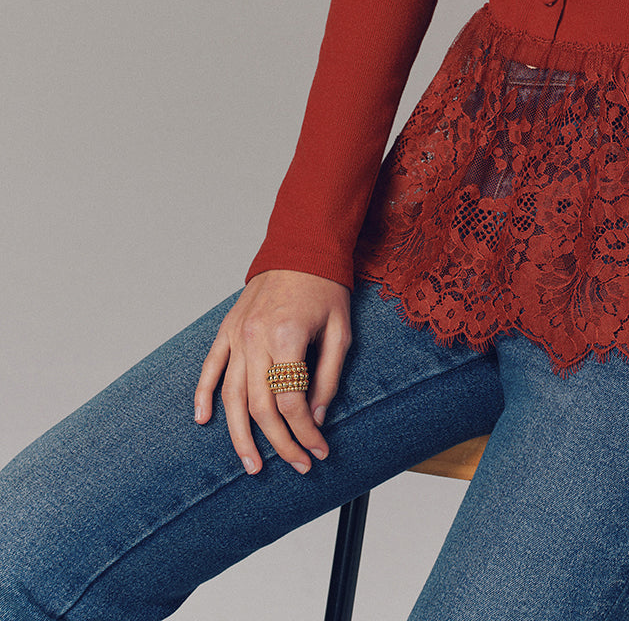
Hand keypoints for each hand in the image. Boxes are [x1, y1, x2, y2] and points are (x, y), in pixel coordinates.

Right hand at [193, 269, 351, 476]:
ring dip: (240, 435)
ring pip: (232, 397)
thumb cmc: (325, 288)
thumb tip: (317, 418)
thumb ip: (328, 377)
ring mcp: (237, 335)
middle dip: (280, 442)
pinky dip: (202, 396)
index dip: (306, 431)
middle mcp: (256, 339)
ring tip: (252, 464)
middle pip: (262, 407)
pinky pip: (210, 368)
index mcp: (287, 337)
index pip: (292, 401)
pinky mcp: (226, 329)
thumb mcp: (341, 332)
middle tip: (297, 464)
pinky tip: (203, 421)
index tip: (319, 449)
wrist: (302, 248)